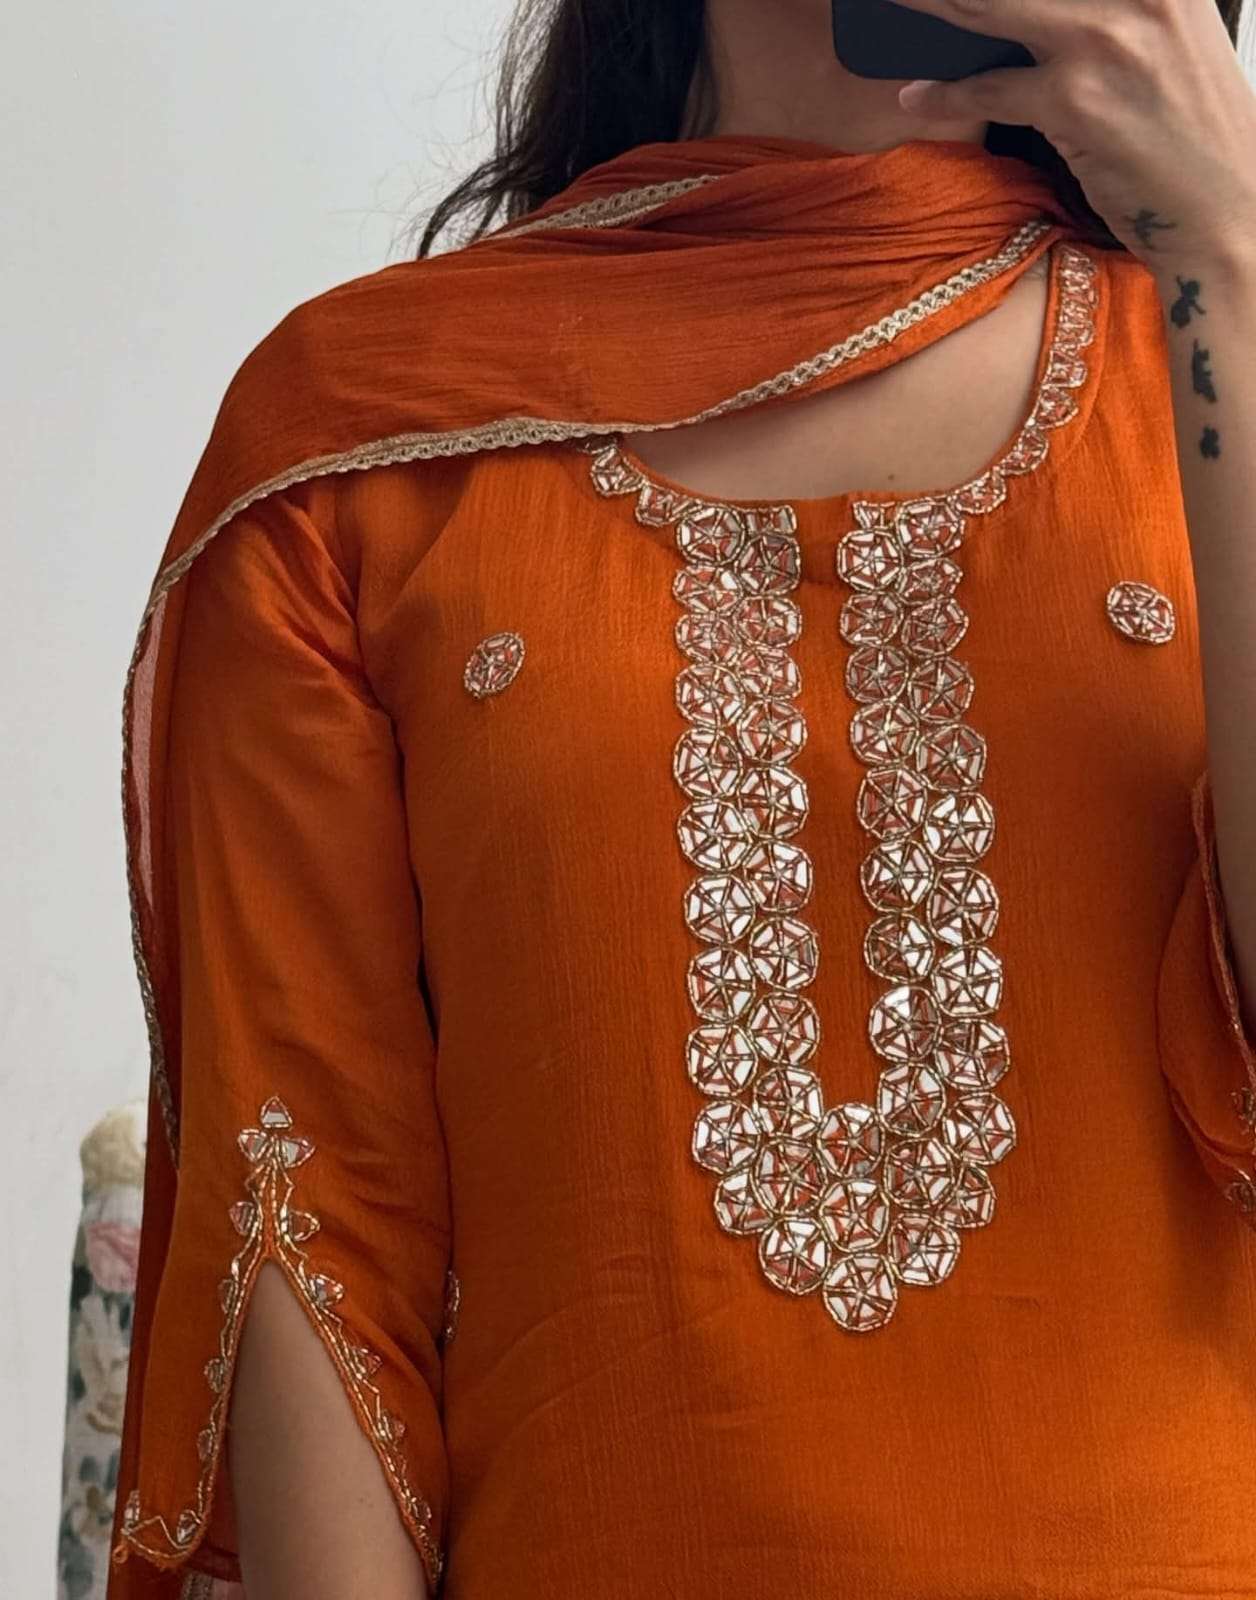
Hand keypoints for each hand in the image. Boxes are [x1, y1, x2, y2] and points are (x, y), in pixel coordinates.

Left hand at [891, 0, 1255, 272]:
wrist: (1224, 210)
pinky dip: (944, 94)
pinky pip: (988, 89)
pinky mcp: (1074, 102)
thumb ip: (1114, 11)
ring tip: (890, 5)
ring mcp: (1102, 42)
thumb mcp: (1169, 39)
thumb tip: (1034, 14)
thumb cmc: (1191, 132)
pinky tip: (915, 95)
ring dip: (929, 6)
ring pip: (988, 7)